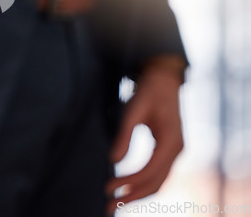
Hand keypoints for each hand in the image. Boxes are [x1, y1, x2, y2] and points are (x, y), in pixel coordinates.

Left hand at [106, 65, 183, 212]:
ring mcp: (175, 152)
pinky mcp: (169, 150)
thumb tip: (112, 160)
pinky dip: (143, 184)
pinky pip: (158, 174)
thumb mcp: (133, 109)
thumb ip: (124, 135)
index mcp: (171, 142)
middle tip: (108, 207)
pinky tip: (128, 188)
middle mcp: (177, 151)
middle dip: (132, 197)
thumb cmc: (148, 92)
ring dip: (137, 194)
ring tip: (116, 202)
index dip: (128, 182)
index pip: (149, 171)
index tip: (108, 188)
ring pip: (158, 182)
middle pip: (156, 184)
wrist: (164, 80)